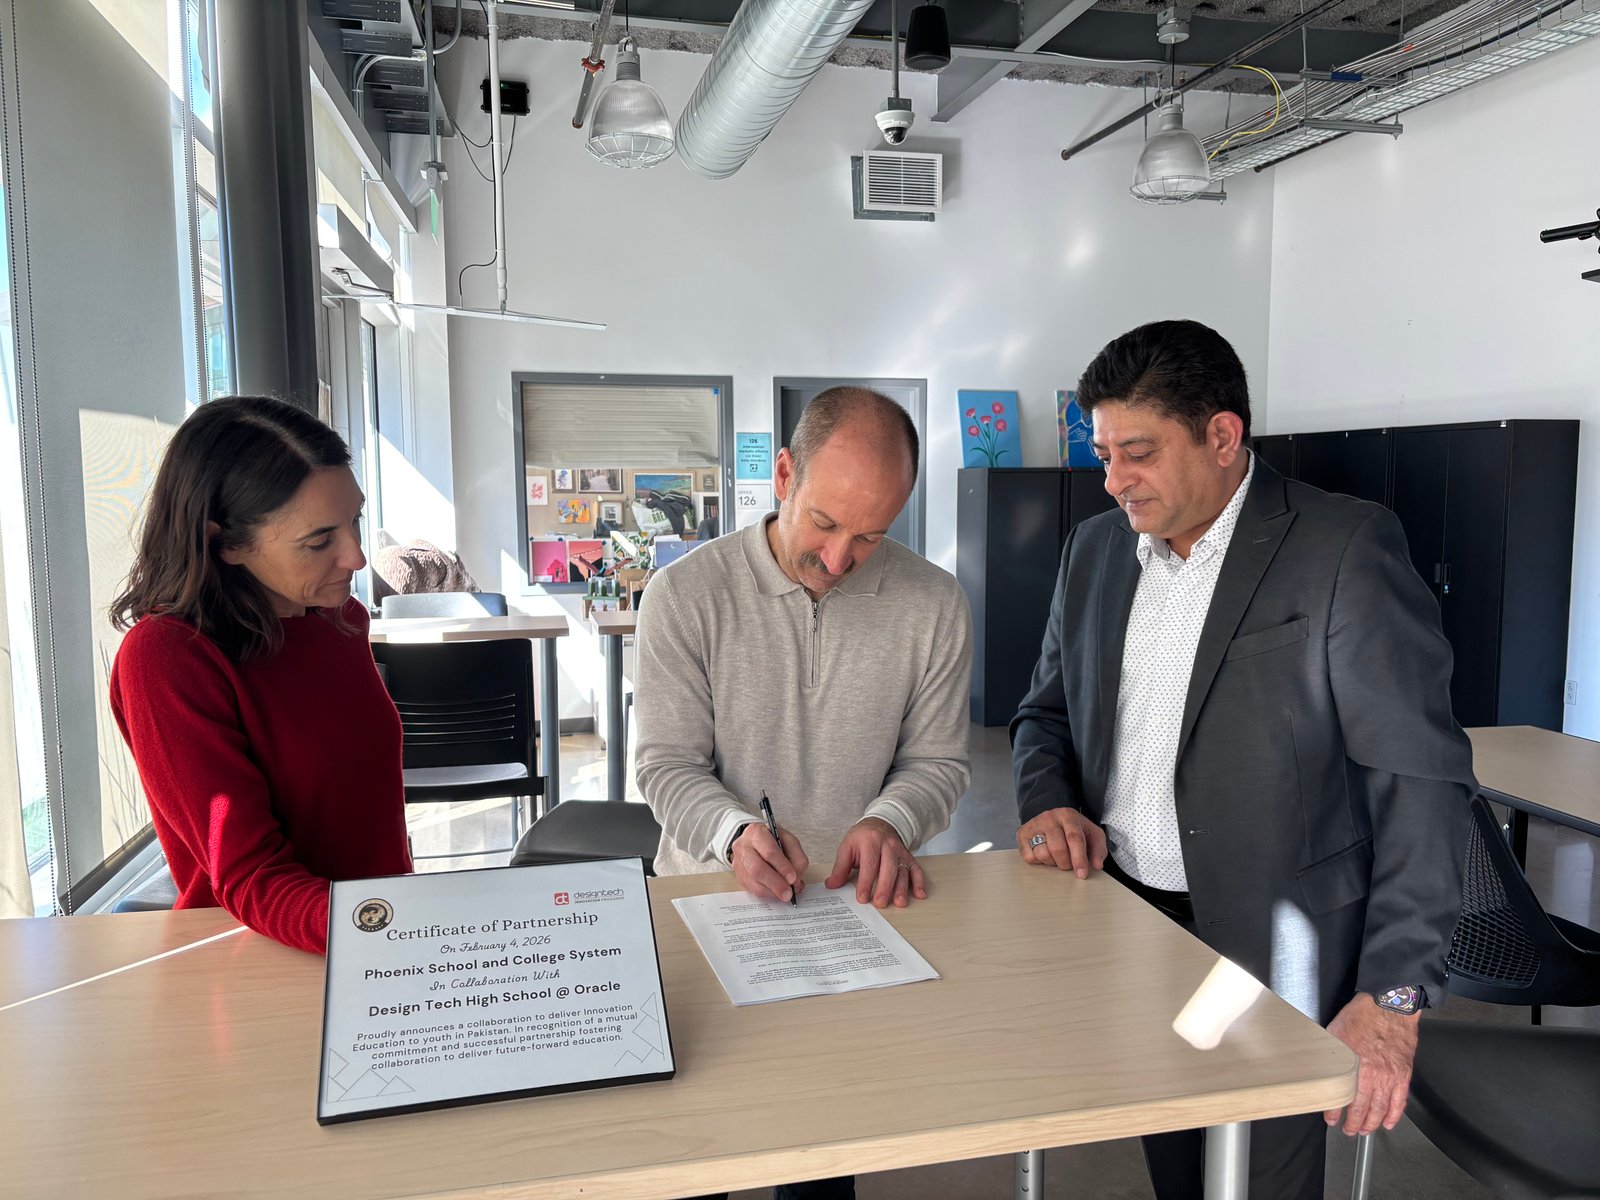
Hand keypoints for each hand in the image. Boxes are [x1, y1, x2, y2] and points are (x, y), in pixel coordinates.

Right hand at [731, 822, 809, 903]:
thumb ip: (797, 857)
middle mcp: (743, 847)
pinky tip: (777, 893)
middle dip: (776, 883)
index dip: (782, 867)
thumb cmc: (773, 840)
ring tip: (785, 894)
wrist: (755, 841)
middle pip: (757, 869)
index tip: (793, 878)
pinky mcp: (739, 876)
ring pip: (753, 882)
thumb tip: (796, 880)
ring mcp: (739, 863)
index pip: (769, 851)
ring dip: (772, 892)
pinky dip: (767, 894)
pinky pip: (752, 890)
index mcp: (756, 832)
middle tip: (789, 892)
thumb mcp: (789, 840)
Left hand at [825, 817, 925, 907]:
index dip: (865, 882)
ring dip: (902, 888)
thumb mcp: (847, 847)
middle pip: (888, 868)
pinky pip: (916, 869)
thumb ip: (840, 867)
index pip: (869, 864)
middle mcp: (887, 846)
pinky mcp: (908, 857)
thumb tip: (832, 885)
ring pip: (902, 871)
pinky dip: (919, 882)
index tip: (862, 898)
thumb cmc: (862, 838)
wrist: (880, 823)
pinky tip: (920, 894)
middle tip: (880, 903)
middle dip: (884, 887)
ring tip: (899, 902)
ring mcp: (900, 852)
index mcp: (870, 842)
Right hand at [1017, 808, 1107, 878]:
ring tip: (1056, 856)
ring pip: (1042, 853)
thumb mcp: (1092, 834)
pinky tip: (1045, 853)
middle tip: (1069, 865)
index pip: (1074, 839)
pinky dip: (1038, 861)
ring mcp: (1034, 825)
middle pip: (1058, 848)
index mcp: (1068, 815)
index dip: (1079, 859)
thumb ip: (1098, 849)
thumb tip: (1096, 865)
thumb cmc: (1074, 829)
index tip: (1081, 874)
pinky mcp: (1022, 833)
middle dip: (1065, 863)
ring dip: (1052, 862)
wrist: (1053, 818)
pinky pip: (1029, 857)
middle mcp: (1049, 817)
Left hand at [1323, 993, 1420, 1135]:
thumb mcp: (1334, 1033)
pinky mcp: (1404, 1074)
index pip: (1344, 1098)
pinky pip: (1400, 1101)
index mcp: (1356, 1066)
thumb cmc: (1361, 1015)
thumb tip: (1316, 1065)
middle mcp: (1375, 1075)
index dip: (1336, 1112)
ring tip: (1364, 1130)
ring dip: (1372, 1123)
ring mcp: (1392, 1076)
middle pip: (1364, 1109)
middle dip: (1354, 1123)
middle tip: (1348, 1130)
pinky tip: (1388, 1122)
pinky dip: (1395, 1115)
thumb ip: (1329, 1055)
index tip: (1331, 1119)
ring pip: (1382, 1109)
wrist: (1388, 1005)